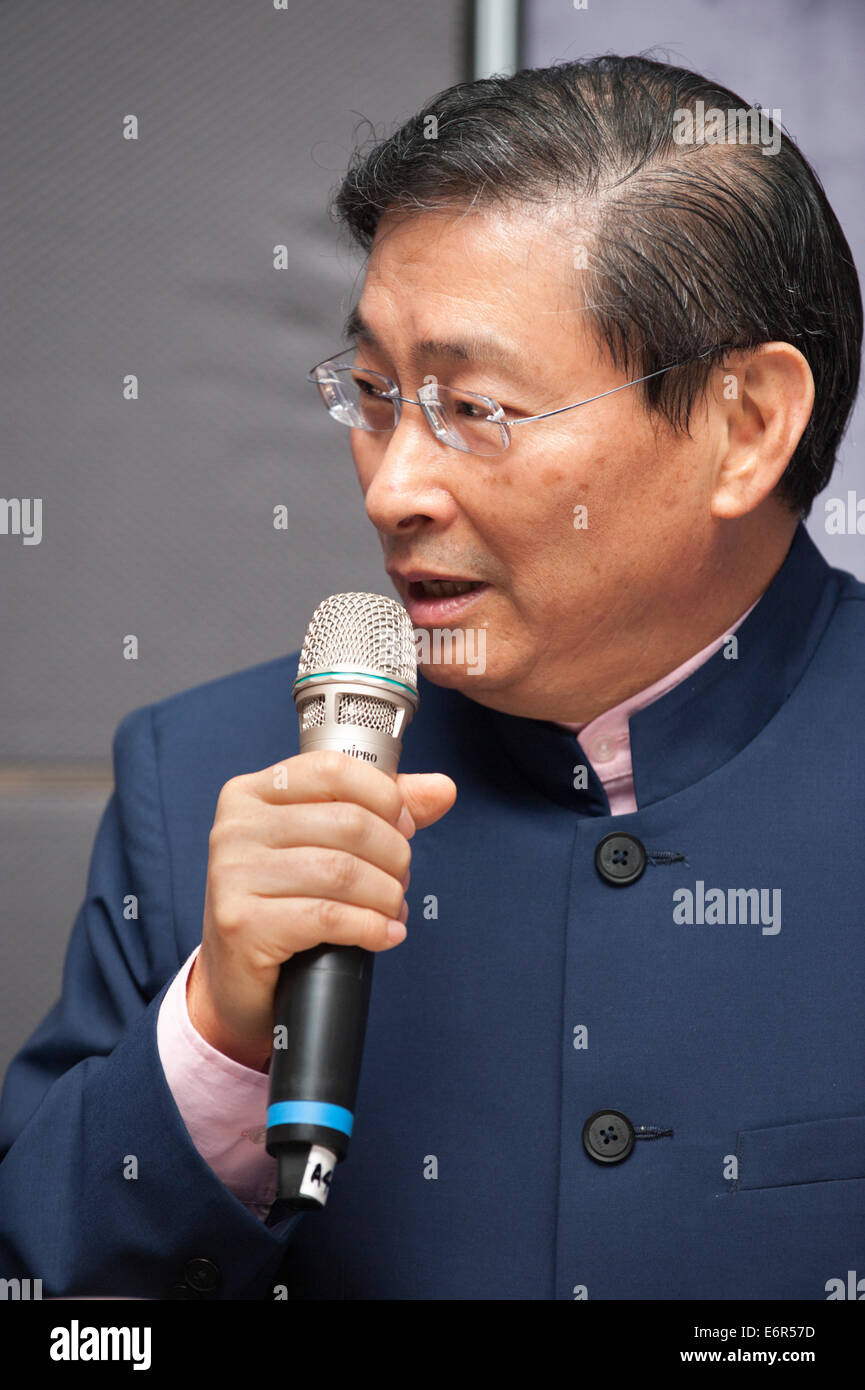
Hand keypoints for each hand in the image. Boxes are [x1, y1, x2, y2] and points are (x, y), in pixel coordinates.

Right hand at [187, 751, 456, 1068]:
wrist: (236, 977)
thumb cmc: (284, 902)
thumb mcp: (326, 845)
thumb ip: (382, 810)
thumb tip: (441, 789)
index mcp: (252, 793)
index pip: (334, 770)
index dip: (385, 797)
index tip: (405, 826)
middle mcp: (236, 827)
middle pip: (347, 823)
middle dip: (393, 855)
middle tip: (400, 879)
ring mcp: (233, 875)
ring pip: (343, 872)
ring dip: (385, 895)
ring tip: (392, 909)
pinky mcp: (242, 923)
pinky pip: (329, 917)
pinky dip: (371, 927)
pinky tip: (384, 934)